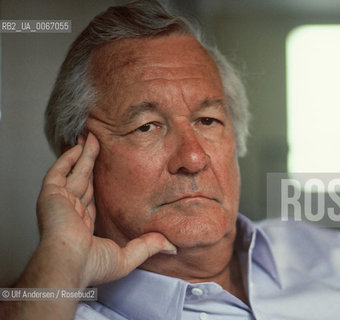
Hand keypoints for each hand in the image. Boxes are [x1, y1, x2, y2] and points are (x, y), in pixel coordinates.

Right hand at [36, 132, 176, 287]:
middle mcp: (71, 211)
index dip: (100, 183)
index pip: (93, 198)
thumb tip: (172, 246)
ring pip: (74, 172)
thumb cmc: (92, 266)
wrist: (70, 265)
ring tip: (91, 137)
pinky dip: (66, 159)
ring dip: (83, 155)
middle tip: (98, 145)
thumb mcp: (129, 256)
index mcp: (83, 224)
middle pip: (84, 180)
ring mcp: (60, 202)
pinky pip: (58, 172)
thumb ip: (149, 246)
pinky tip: (77, 147)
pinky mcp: (51, 195)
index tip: (110, 170)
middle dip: (90, 163)